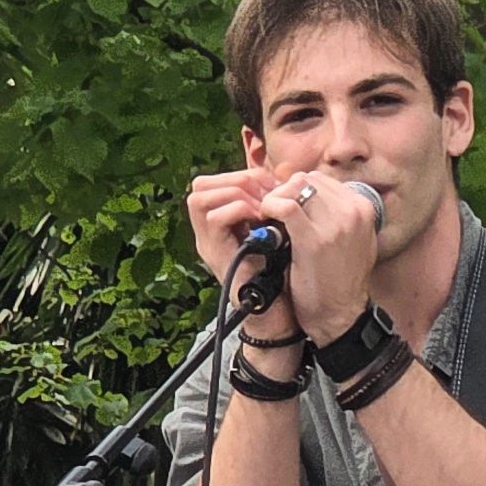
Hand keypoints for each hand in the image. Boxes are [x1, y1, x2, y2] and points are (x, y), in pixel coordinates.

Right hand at [184, 168, 307, 342]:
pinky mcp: (215, 254)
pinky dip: (239, 210)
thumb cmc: (282, 271)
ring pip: (200, 196)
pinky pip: (215, 218)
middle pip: (200, 185)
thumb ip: (272, 206)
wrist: (278, 311)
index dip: (241, 174)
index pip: (214, 181)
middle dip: (237, 179)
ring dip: (236, 192)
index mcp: (221, 223)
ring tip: (264, 204)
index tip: (271, 183)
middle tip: (267, 190)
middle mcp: (207, 231)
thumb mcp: (277, 229)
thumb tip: (285, 176)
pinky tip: (261, 217)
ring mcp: (208, 243)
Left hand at [187, 167, 383, 342]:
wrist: (341, 316)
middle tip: (272, 212)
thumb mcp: (352, 239)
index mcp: (364, 208)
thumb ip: (337, 213)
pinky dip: (270, 208)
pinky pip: (285, 206)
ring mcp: (336, 224)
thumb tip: (308, 190)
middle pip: (306, 180)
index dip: (297, 190)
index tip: (285, 206)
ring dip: (275, 200)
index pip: (322, 180)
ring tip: (269, 218)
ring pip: (294, 188)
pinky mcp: (314, 239)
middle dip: (284, 193)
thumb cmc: (340, 280)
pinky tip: (265, 221)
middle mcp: (353, 211)